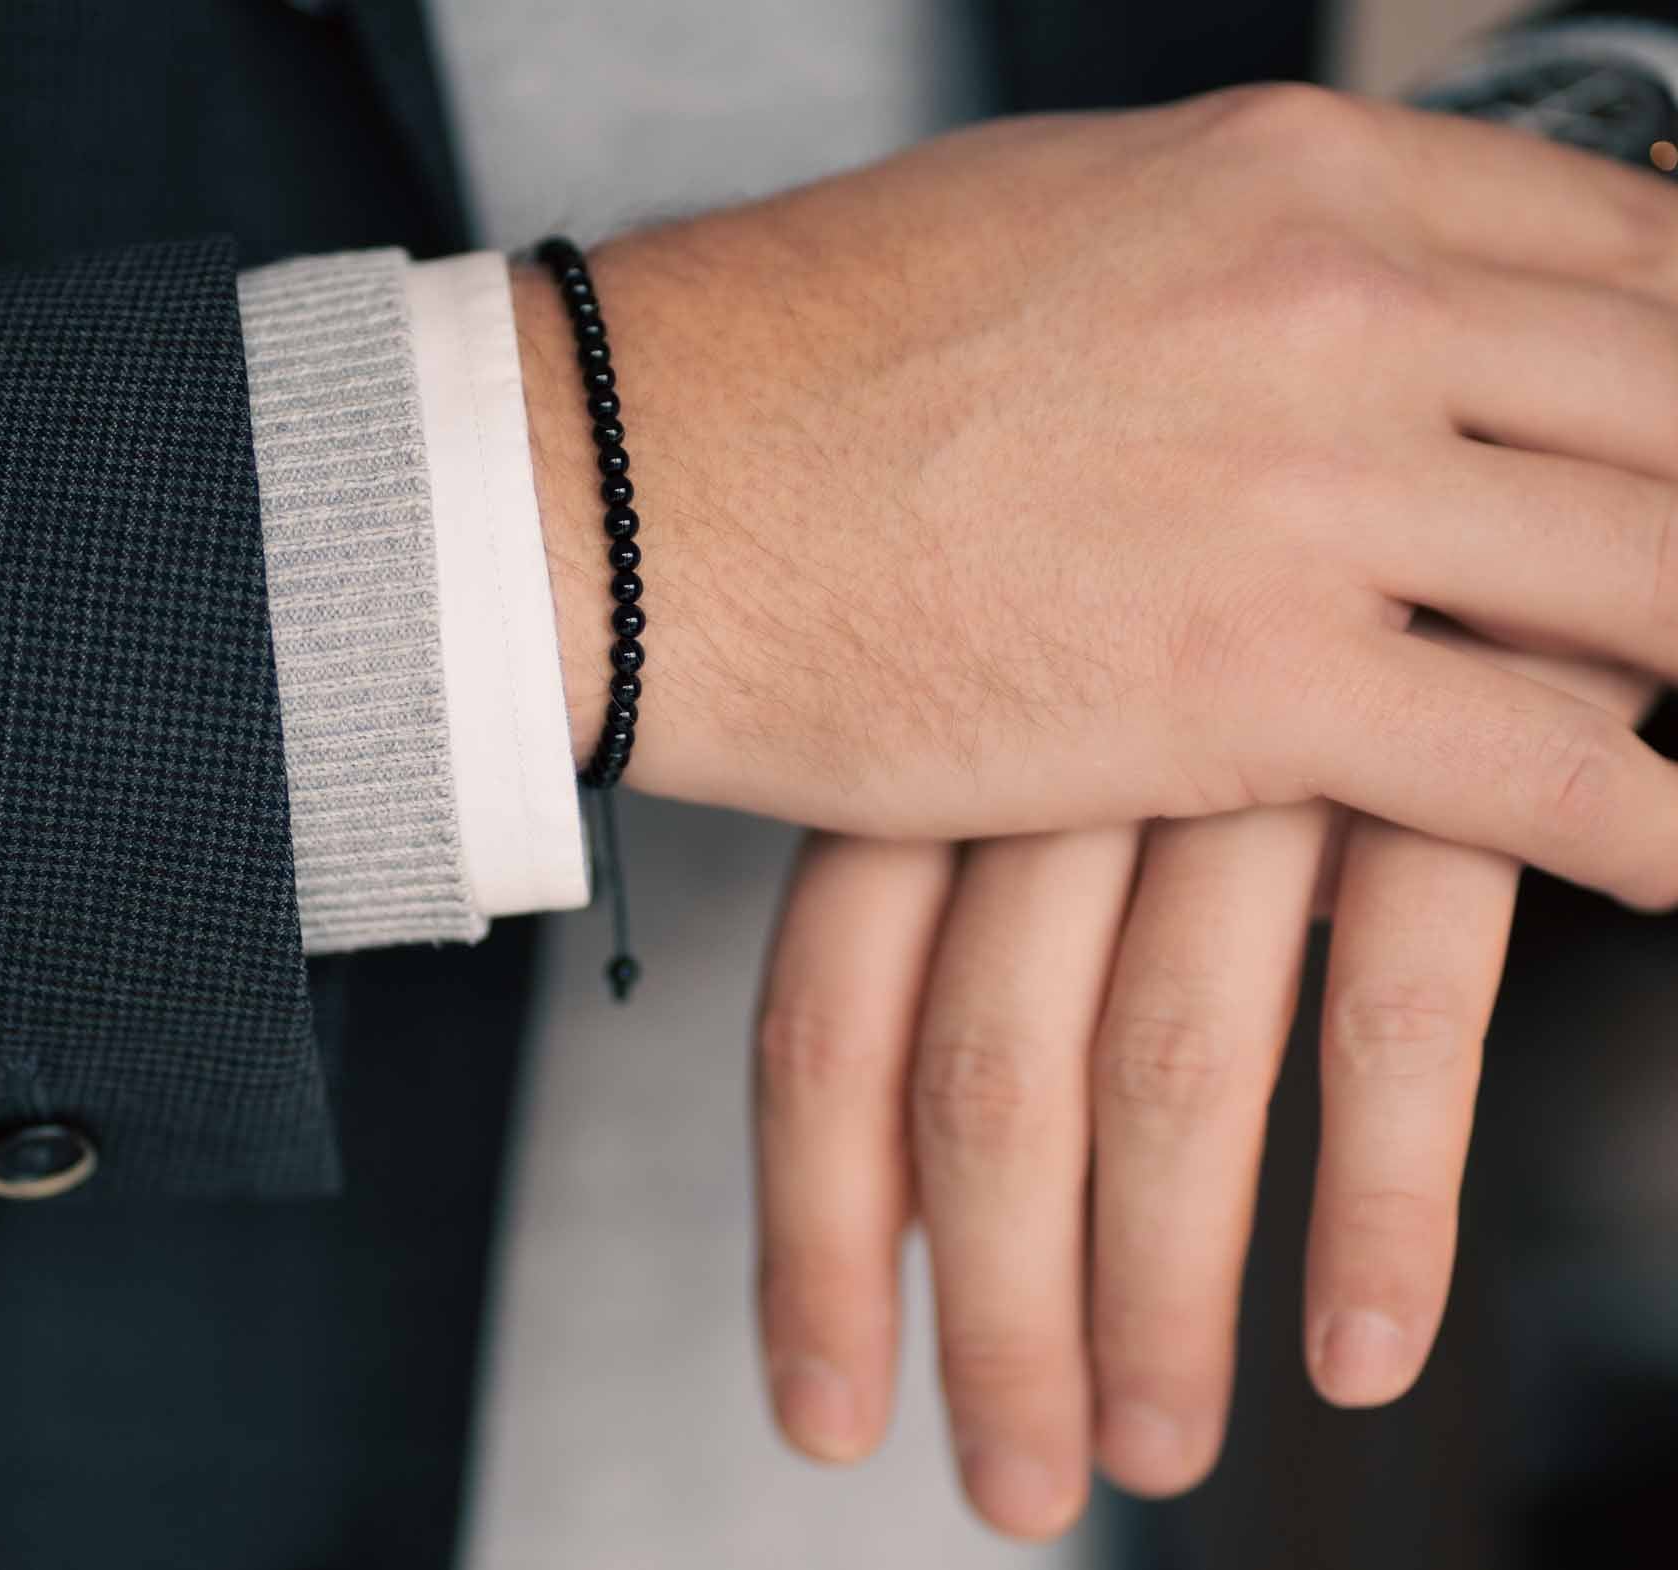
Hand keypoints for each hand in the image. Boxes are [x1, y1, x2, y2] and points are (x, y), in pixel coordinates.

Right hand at [519, 86, 1677, 906]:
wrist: (635, 487)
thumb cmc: (809, 361)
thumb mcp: (1063, 224)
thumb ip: (1245, 257)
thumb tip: (1351, 297)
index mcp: (1291, 180)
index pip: (1627, 244)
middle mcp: (1332, 306)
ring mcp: (1302, 493)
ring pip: (1653, 575)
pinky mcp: (1242, 683)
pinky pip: (1533, 761)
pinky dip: (1645, 820)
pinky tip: (1671, 849)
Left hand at [753, 634, 1656, 1539]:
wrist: (1431, 392)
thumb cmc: (1184, 563)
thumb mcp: (1034, 693)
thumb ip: (972, 896)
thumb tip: (909, 1148)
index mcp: (940, 727)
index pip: (828, 1013)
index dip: (817, 1233)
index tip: (825, 1407)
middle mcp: (1066, 738)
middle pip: (984, 1077)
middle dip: (996, 1313)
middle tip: (1015, 1485)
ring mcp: (1248, 747)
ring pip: (1168, 1073)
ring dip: (1161, 1296)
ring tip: (1157, 1453)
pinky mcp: (1435, 750)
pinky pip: (1394, 1015)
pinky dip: (1378, 1200)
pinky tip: (1359, 1348)